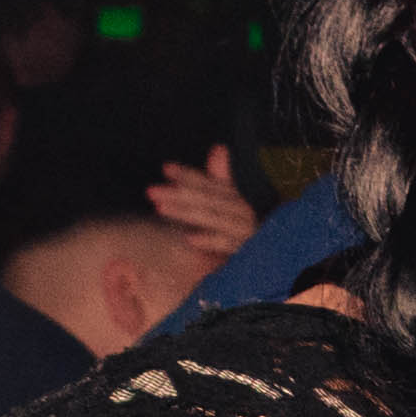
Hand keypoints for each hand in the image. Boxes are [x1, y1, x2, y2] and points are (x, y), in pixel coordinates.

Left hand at [145, 159, 262, 265]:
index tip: (166, 168)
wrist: (264, 269)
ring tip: (160, 208)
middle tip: (151, 191)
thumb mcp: (224, 208)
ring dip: (186, 213)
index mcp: (235, 199)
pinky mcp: (248, 252)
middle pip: (207, 198)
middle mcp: (242, 212)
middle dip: (178, 193)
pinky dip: (210, 241)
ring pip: (213, 218)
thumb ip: (219, 180)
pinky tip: (190, 239)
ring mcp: (246, 231)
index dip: (188, 175)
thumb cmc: (238, 234)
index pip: (209, 183)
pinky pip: (227, 244)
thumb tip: (219, 148)